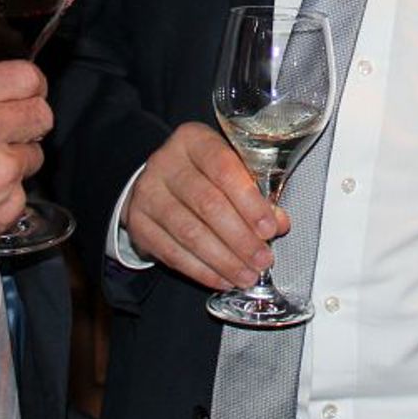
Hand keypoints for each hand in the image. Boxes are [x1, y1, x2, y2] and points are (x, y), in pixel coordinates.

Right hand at [0, 61, 50, 287]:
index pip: (26, 76)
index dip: (27, 88)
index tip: (25, 96)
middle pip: (40, 113)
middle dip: (26, 123)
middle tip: (5, 135)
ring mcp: (0, 167)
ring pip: (33, 156)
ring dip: (13, 163)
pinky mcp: (7, 206)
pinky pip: (21, 194)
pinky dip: (3, 198)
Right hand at [122, 121, 286, 289]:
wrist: (158, 182)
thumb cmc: (202, 174)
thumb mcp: (229, 169)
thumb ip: (255, 192)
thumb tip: (279, 223)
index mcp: (193, 140)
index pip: (223, 168)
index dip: (249, 202)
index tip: (270, 228)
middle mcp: (166, 162)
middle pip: (207, 204)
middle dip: (240, 238)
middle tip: (262, 259)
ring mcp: (147, 193)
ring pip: (189, 233)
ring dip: (224, 260)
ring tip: (246, 275)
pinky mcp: (138, 223)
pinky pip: (172, 253)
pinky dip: (202, 270)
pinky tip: (222, 278)